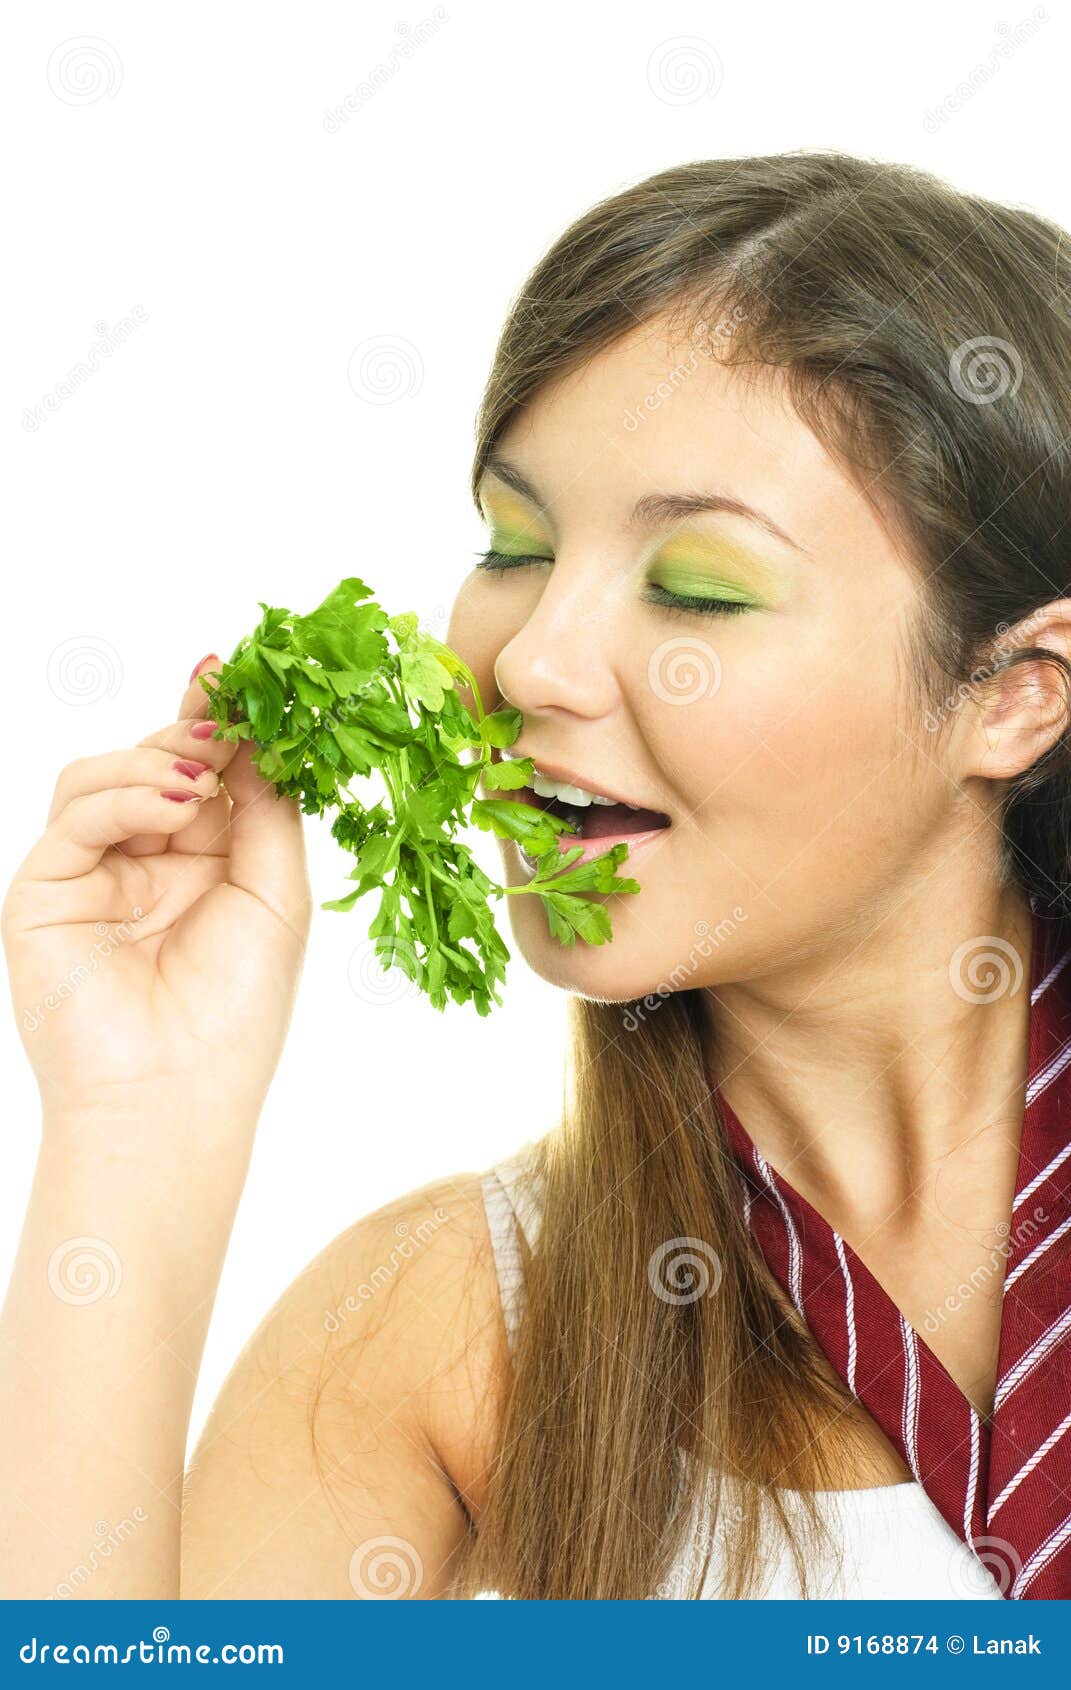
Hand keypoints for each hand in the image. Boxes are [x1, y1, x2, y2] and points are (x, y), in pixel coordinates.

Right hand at [2, 657, 311, 1130]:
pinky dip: (124, 794)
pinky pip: (76, 813)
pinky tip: (174, 805)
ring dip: (158, 759)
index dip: (226, 723)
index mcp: (208, 862)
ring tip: (202, 780)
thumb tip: (257, 729)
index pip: (209, 771)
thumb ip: (267, 808)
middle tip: (226, 712)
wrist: (173, 1096)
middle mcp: (148, 859)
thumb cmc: (237, 1011)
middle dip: (194, 729)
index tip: (244, 674)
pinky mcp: (46, 887)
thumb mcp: (277, 894)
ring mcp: (93, 871)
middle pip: (156, 760)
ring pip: (104, 773)